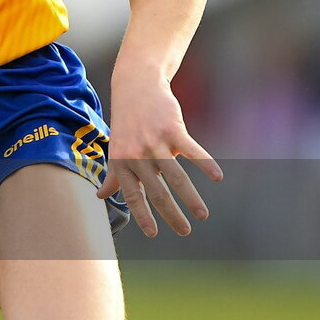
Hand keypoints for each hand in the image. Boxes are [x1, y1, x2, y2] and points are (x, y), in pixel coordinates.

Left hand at [97, 72, 221, 236]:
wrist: (135, 86)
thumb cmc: (126, 122)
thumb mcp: (115, 148)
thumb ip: (112, 174)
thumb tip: (101, 196)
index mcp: (122, 162)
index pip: (132, 195)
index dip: (142, 215)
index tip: (153, 234)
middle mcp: (137, 155)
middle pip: (156, 192)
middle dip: (171, 215)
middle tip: (184, 232)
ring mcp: (155, 142)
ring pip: (176, 177)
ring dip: (191, 198)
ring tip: (202, 215)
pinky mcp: (172, 129)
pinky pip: (192, 151)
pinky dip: (205, 164)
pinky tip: (217, 177)